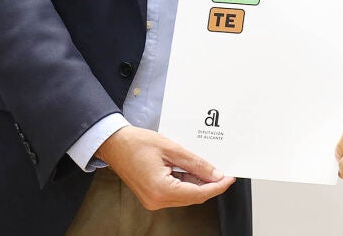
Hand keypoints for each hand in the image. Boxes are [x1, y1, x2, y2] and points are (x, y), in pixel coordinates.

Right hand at [96, 126, 234, 209]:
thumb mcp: (171, 149)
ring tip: (208, 167)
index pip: (198, 194)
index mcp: (161, 190)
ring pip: (185, 196)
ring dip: (198, 184)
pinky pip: (175, 192)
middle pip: (193, 197)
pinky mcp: (152, 195)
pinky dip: (186, 183)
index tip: (229, 178)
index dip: (217, 186)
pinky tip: (193, 171)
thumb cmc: (136, 143)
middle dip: (210, 185)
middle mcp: (157, 200)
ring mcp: (153, 200)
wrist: (113, 144)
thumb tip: (215, 173)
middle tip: (223, 172)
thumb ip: (195, 163)